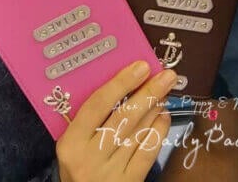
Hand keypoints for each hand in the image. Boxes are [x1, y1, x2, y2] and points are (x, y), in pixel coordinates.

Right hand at [56, 60, 176, 181]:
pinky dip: (158, 132)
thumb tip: (122, 84)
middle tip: (166, 75)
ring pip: (137, 133)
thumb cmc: (78, 167)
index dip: (121, 83)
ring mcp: (110, 172)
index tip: (141, 66)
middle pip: (123, 117)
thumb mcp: (73, 144)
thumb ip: (90, 119)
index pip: (97, 105)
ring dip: (155, 109)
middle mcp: (90, 156)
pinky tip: (164, 117)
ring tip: (166, 91)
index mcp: (71, 142)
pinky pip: (147, 153)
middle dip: (148, 92)